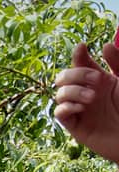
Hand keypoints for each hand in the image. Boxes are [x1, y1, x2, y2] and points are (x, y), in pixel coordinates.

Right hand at [54, 43, 118, 162]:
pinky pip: (60, 113)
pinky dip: (67, 107)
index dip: (78, 54)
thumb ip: (118, 62)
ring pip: (59, 93)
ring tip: (92, 97)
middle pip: (64, 76)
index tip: (82, 47)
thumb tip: (104, 45)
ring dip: (73, 91)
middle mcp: (85, 93)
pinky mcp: (75, 126)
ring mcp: (78, 109)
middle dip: (76, 74)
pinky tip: (82, 107)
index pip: (80, 63)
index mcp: (97, 80)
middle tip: (97, 79)